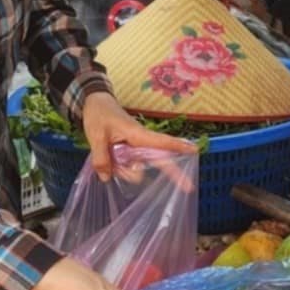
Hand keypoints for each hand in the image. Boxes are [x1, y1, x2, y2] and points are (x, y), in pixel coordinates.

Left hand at [81, 91, 195, 181]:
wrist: (94, 102)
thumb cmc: (98, 114)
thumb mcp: (96, 136)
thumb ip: (101, 158)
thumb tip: (107, 178)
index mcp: (138, 134)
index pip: (162, 142)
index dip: (179, 147)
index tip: (195, 150)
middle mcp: (141, 142)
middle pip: (160, 161)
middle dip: (171, 172)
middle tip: (188, 187)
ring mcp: (135, 147)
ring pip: (139, 168)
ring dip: (126, 170)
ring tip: (108, 157)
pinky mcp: (128, 150)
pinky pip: (129, 165)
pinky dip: (121, 168)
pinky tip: (109, 163)